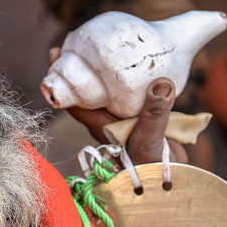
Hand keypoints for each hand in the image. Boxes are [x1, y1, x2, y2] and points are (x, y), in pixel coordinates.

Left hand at [49, 47, 187, 163]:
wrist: (171, 184)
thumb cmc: (152, 169)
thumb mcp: (152, 142)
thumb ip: (155, 116)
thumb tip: (160, 86)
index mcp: (103, 127)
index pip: (76, 101)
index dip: (63, 80)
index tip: (54, 54)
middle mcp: (109, 122)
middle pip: (88, 92)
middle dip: (79, 70)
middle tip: (71, 43)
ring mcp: (124, 121)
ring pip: (108, 93)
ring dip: (102, 74)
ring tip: (100, 47)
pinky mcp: (141, 120)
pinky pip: (129, 96)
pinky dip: (126, 82)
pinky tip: (133, 67)